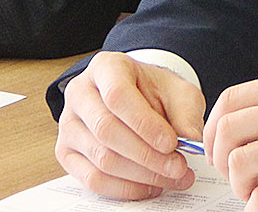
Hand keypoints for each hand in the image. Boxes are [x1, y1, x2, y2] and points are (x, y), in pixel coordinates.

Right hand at [56, 51, 204, 199]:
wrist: (138, 98)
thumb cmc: (155, 93)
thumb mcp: (178, 92)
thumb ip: (186, 114)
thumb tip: (191, 141)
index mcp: (105, 68)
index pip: (117, 95)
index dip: (144, 123)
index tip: (172, 143)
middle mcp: (80, 93)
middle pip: (107, 130)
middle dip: (147, 156)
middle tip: (179, 167)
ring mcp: (68, 124)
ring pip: (101, 158)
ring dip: (141, 175)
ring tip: (172, 177)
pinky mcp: (66, 153)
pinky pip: (93, 179)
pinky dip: (125, 189)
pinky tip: (150, 186)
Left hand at [204, 69, 257, 211]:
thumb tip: (244, 131)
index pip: (231, 100)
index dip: (212, 129)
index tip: (216, 149)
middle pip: (228, 130)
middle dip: (218, 159)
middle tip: (231, 176)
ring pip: (240, 163)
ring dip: (238, 186)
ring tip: (254, 192)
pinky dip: (257, 207)